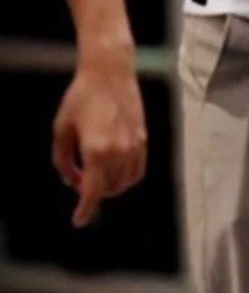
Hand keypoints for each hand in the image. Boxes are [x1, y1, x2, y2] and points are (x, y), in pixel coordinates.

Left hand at [52, 56, 147, 226]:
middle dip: (93, 192)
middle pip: (108, 189)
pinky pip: (138, 170)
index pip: (92, 193)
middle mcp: (118, 152)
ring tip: (97, 173)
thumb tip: (71, 179)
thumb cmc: (82, 96)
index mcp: (96, 150)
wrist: (110, 72)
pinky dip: (127, 177)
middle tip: (80, 178)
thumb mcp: (62, 128)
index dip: (84, 211)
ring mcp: (133, 145)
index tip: (78, 220)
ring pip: (124, 183)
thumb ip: (63, 159)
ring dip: (110, 186)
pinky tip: (115, 169)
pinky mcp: (143, 138)